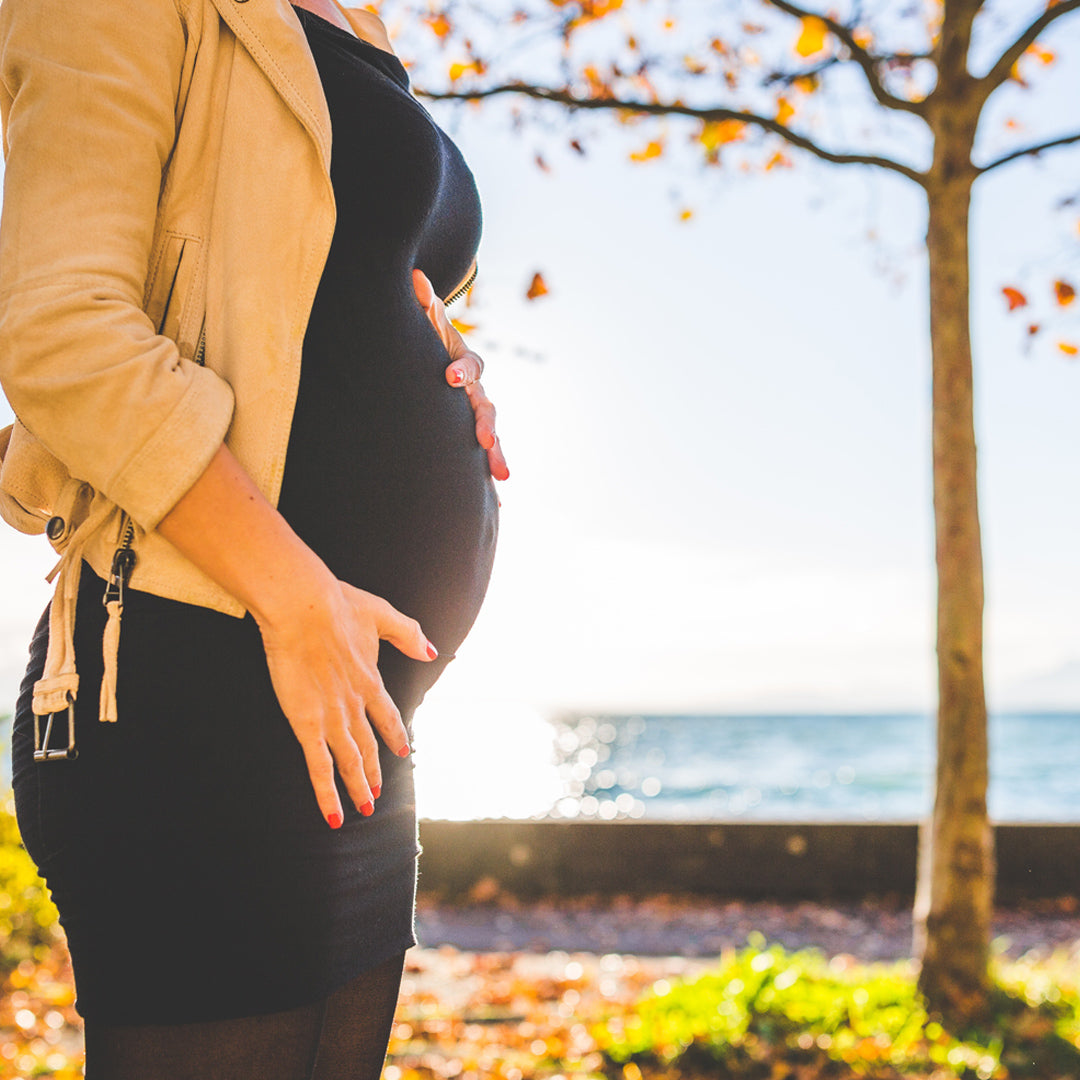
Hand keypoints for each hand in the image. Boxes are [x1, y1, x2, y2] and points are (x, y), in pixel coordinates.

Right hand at [256, 564, 435, 826]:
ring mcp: (332, 717)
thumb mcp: (380, 613)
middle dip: (373, 770)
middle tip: (378, 792)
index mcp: (371, 680)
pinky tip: (334, 815)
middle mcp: (355, 704)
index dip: (394, 735)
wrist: (304, 608)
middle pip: (367, 745)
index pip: (387, 716)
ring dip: (357, 787)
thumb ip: (408, 634)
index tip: (402, 752)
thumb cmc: (336, 604)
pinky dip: (327, 794)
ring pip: (348, 762)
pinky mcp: (307, 724)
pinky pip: (319, 767)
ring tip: (365, 807)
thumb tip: (432, 650)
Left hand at [413, 268, 509, 481]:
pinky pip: (480, 461)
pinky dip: (487, 482)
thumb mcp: (424, 326)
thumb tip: (415, 277)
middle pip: (487, 409)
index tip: (449, 377)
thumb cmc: (428, 346)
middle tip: (486, 440)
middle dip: (487, 425)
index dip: (462, 371)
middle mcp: (477, 394)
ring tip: (503, 478)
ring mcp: (476, 418)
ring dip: (497, 457)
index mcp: (465, 365)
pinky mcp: (470, 440)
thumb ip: (423, 307)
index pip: (469, 366)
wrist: (439, 368)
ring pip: (491, 438)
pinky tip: (498, 504)